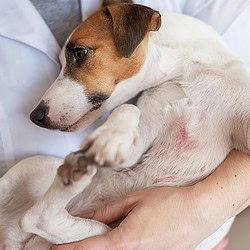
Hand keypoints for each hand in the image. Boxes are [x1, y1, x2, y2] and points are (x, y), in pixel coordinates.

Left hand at [52, 186, 226, 249]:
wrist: (199, 211)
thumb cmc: (169, 201)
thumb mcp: (135, 199)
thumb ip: (109, 210)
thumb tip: (89, 217)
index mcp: (126, 240)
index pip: (89, 248)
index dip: (69, 249)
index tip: (55, 248)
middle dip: (90, 245)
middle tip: (83, 234)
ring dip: (109, 243)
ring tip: (115, 226)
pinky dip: (125, 243)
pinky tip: (132, 230)